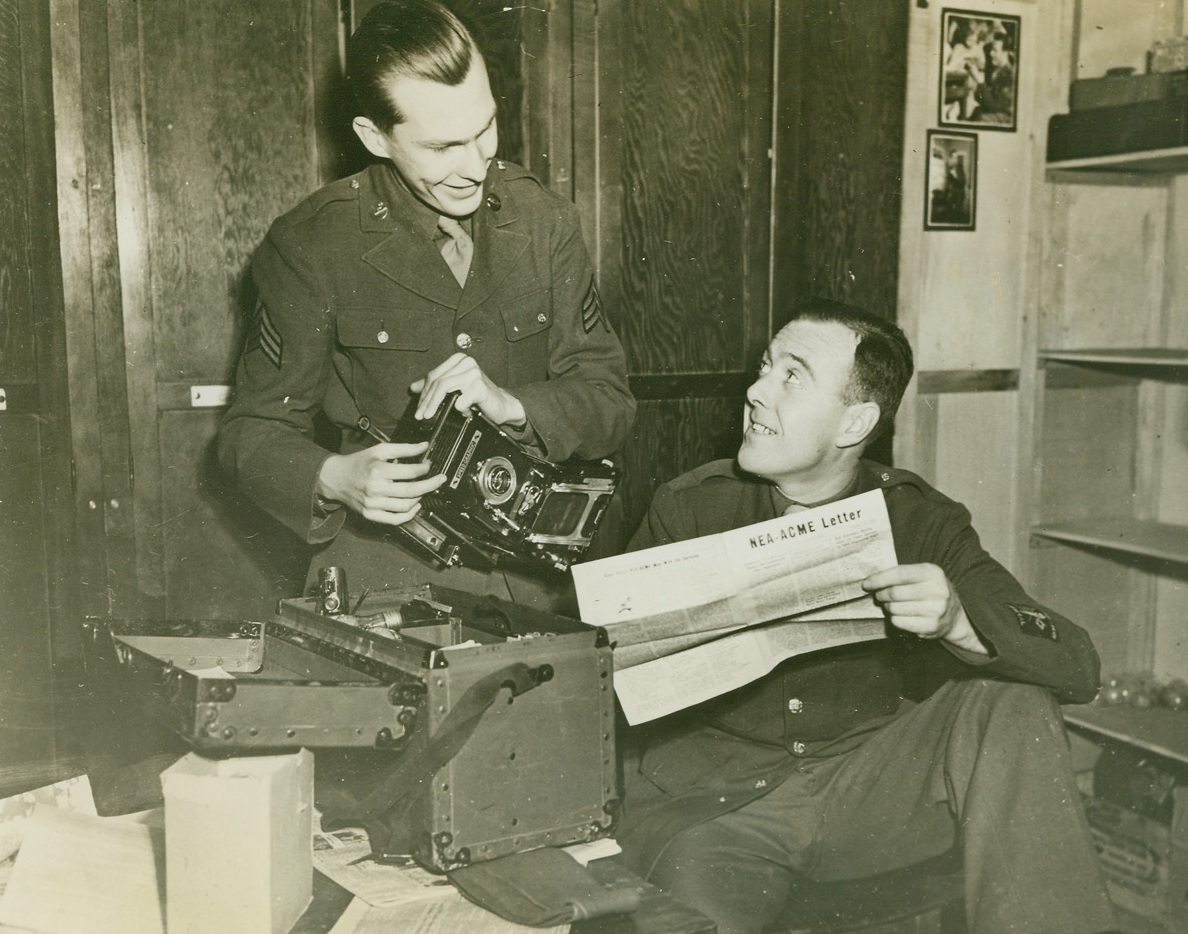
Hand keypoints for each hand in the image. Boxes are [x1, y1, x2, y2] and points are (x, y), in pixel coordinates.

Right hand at [317, 442, 446, 526]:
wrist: (335, 478)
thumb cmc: (359, 463)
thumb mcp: (379, 450)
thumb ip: (404, 448)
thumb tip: (424, 446)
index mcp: (378, 470)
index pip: (411, 472)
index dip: (425, 468)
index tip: (429, 464)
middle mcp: (376, 489)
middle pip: (412, 491)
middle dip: (431, 485)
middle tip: (440, 480)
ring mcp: (373, 504)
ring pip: (406, 506)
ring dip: (419, 498)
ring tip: (423, 490)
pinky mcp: (370, 515)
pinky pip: (395, 520)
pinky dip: (409, 515)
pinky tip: (415, 506)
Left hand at [410, 353, 526, 426]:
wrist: (502, 405)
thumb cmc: (479, 396)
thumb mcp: (454, 388)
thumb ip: (435, 386)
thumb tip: (413, 387)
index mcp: (458, 360)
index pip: (434, 375)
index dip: (423, 393)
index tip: (418, 407)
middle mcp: (466, 362)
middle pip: (437, 381)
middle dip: (426, 401)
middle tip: (420, 415)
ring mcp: (474, 373)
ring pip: (444, 387)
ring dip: (434, 405)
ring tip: (429, 416)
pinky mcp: (480, 387)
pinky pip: (460, 400)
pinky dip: (458, 409)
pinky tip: (462, 413)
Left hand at [861, 563, 987, 653]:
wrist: (955, 615)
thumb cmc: (931, 591)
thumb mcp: (923, 575)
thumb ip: (901, 574)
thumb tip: (871, 581)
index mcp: (933, 573)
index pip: (900, 574)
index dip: (879, 579)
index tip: (866, 584)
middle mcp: (937, 590)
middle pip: (895, 593)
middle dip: (881, 594)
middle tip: (878, 596)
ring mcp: (935, 610)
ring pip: (895, 608)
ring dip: (887, 607)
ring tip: (891, 605)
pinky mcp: (931, 626)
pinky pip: (899, 622)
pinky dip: (894, 618)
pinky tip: (899, 615)